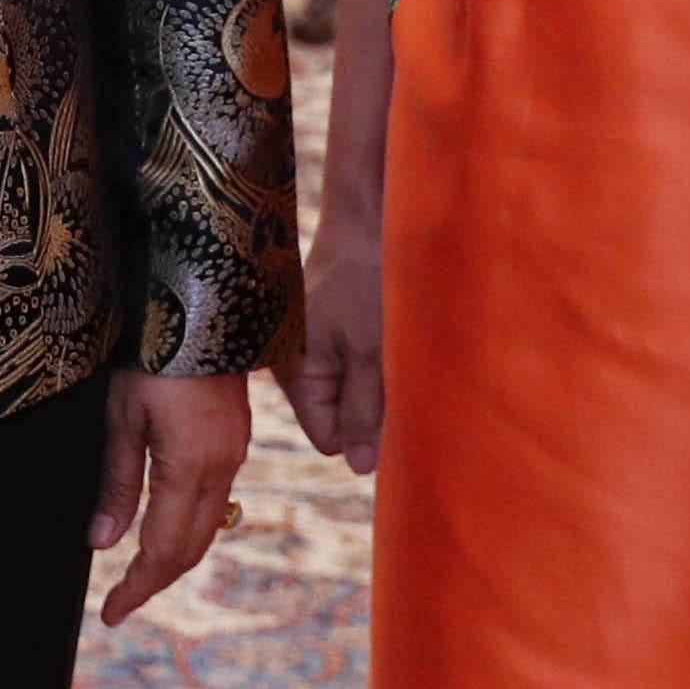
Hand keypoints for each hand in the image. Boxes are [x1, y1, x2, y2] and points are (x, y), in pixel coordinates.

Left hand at [91, 369, 250, 624]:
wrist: (204, 303)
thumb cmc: (153, 353)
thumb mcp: (123, 417)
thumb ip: (118, 484)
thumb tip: (103, 544)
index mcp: (190, 468)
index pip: (163, 551)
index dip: (137, 588)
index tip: (111, 613)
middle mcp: (221, 469)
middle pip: (191, 548)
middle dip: (155, 581)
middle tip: (120, 602)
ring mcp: (235, 453)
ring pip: (208, 526)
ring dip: (174, 556)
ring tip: (137, 573)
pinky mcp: (236, 438)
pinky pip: (216, 500)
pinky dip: (189, 527)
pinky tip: (166, 526)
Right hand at [284, 213, 384, 472]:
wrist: (368, 221)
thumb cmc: (367, 281)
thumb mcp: (372, 353)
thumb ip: (363, 412)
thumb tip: (358, 468)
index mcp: (294, 373)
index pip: (328, 438)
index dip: (362, 432)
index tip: (391, 404)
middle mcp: (295, 366)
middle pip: (338, 418)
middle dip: (370, 407)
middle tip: (395, 372)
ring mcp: (311, 350)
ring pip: (351, 395)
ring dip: (377, 384)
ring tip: (391, 348)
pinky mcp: (329, 335)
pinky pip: (354, 370)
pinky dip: (376, 363)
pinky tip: (386, 336)